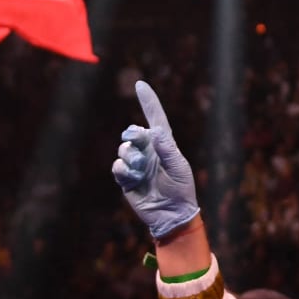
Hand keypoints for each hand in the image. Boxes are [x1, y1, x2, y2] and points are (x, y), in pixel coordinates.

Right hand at [110, 81, 200, 238]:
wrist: (172, 214)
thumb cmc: (181, 189)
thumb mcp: (179, 168)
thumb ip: (167, 150)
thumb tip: (155, 131)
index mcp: (164, 144)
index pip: (155, 118)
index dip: (148, 101)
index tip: (140, 84)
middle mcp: (148, 151)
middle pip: (134, 133)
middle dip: (134, 134)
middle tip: (136, 138)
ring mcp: (136, 164)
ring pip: (124, 149)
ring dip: (130, 156)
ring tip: (140, 169)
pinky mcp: (126, 179)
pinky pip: (118, 167)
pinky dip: (123, 170)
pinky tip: (133, 178)